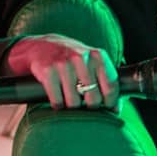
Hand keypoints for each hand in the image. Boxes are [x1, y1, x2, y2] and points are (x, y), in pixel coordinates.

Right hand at [5, 34, 119, 109]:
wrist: (39, 46)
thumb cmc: (71, 59)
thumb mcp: (91, 63)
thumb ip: (106, 81)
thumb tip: (116, 109)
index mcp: (98, 56)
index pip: (111, 87)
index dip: (110, 103)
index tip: (106, 107)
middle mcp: (82, 58)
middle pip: (93, 99)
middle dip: (89, 106)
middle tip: (83, 103)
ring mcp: (64, 64)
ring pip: (74, 103)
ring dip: (71, 106)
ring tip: (68, 98)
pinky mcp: (48, 71)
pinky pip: (57, 101)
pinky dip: (57, 104)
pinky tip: (57, 97)